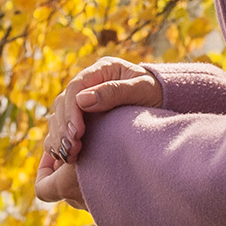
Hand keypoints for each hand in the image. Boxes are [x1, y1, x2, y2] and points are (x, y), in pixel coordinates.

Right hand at [34, 57, 162, 205]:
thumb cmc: (156, 92)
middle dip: (64, 127)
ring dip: (59, 135)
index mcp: (101, 69)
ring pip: (59, 114)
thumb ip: (114, 92)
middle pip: (63, 102)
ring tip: (67, 154)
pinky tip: (63, 155)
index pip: (75, 87)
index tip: (77, 133)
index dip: (72, 111)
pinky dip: (59, 140)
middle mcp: (89, 82)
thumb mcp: (141, 90)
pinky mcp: (83, 114)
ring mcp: (84, 97)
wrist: (166, 99)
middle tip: (71, 148)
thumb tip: (82, 101)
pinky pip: (63, 126)